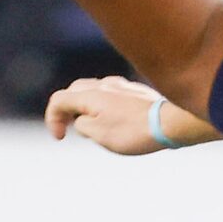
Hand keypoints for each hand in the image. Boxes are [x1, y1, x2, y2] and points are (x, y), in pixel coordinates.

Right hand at [47, 76, 169, 154]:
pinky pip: (112, 93)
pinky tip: (114, 119)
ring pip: (94, 90)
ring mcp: (121, 85)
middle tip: (69, 127)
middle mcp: (104, 84)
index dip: (52, 118)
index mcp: (90, 95)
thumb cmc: (134, 132)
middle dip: (67, 109)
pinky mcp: (136, 91)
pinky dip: (104, 105)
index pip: (59, 99)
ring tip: (92, 126)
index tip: (60, 137)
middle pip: (74, 90)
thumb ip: (82, 124)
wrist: (170, 124)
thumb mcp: (98, 134)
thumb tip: (83, 120)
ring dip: (86, 106)